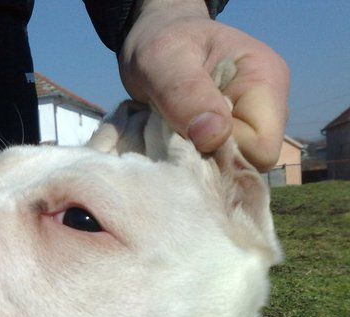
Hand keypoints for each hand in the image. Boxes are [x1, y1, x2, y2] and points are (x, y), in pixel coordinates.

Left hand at [119, 0, 288, 170]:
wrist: (156, 40)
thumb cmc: (162, 43)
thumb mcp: (162, 60)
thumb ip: (185, 93)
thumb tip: (214, 136)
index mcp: (265, 80)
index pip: (261, 149)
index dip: (223, 153)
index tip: (187, 137)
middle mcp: (269, 107)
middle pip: (250, 164)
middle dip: (210, 159)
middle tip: (175, 135)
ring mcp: (253, 123)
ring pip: (235, 167)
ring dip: (201, 160)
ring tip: (175, 133)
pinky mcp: (234, 136)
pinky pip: (221, 165)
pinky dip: (197, 159)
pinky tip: (179, 140)